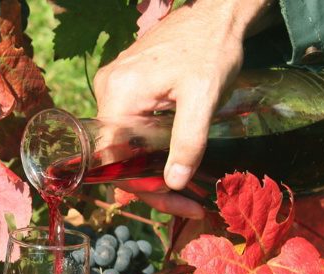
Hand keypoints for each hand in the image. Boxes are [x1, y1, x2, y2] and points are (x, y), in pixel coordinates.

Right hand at [93, 0, 275, 217]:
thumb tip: (174, 184)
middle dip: (153, 183)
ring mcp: (113, 87)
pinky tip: (172, 158)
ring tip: (185, 185)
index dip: (145, 189)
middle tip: (189, 201)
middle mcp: (106, 91)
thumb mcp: (204, 98)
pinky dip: (150, 147)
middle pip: (120, 156)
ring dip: (152, 167)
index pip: (116, 160)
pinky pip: (130, 127)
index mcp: (118, 95)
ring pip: (125, 144)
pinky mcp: (125, 85)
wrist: (216, 13)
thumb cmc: (212, 49)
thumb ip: (188, 141)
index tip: (182, 204)